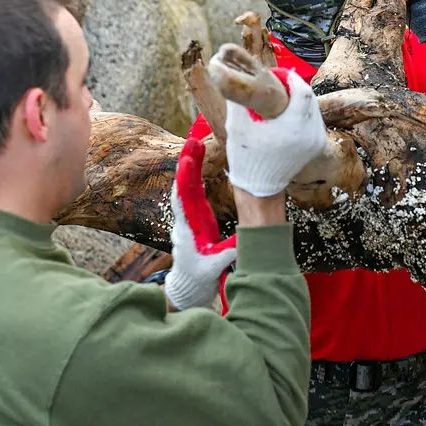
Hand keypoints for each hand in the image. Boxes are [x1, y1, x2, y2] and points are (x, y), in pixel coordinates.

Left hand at [164, 139, 238, 310]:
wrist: (188, 286)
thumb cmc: (199, 277)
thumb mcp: (214, 266)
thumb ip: (226, 254)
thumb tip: (243, 242)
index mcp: (188, 227)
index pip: (184, 198)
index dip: (186, 178)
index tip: (189, 160)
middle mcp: (185, 217)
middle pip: (183, 184)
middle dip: (187, 161)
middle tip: (193, 139)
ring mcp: (188, 216)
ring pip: (185, 185)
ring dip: (189, 164)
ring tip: (194, 142)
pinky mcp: (194, 216)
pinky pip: (191, 191)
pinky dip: (193, 174)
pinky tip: (196, 160)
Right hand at [225, 68, 327, 197]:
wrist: (259, 189)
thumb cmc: (246, 158)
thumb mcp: (237, 125)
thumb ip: (238, 98)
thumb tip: (232, 74)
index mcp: (295, 127)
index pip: (302, 90)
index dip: (289, 78)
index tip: (275, 74)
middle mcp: (311, 133)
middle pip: (309, 97)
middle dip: (293, 87)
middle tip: (275, 83)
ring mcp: (317, 141)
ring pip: (312, 108)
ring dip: (298, 99)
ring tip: (280, 97)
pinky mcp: (316, 145)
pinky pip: (312, 119)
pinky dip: (301, 112)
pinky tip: (286, 112)